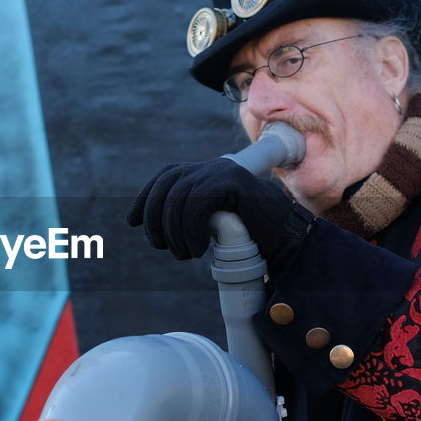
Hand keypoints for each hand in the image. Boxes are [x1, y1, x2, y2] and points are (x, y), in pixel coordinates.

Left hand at [126, 158, 313, 270]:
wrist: (287, 238)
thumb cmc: (252, 235)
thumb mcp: (213, 221)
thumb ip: (189, 214)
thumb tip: (147, 222)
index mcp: (208, 172)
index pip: (166, 176)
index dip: (145, 197)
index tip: (132, 222)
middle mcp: (213, 167)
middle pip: (166, 188)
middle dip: (155, 220)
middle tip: (163, 247)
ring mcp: (223, 172)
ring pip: (178, 201)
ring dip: (175, 234)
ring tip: (185, 254)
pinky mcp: (231, 183)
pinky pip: (195, 205)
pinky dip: (189, 231)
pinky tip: (197, 249)